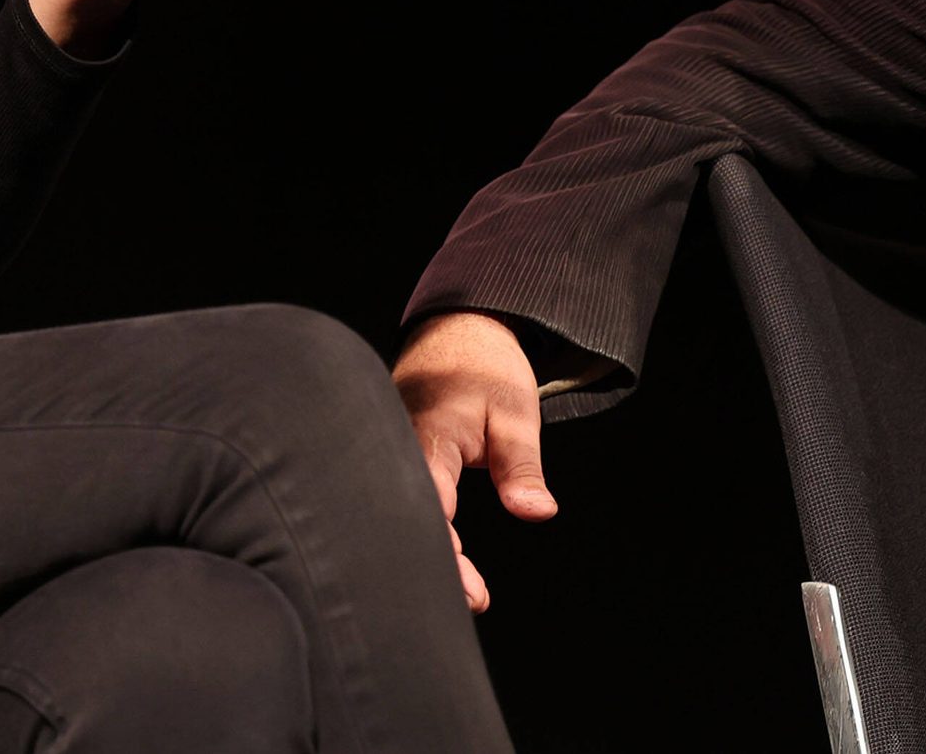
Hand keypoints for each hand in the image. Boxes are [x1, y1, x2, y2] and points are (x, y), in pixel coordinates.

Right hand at [391, 310, 557, 612]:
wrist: (457, 325)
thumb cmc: (485, 366)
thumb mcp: (515, 413)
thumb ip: (521, 466)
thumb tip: (536, 512)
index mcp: (427, 437)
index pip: (431, 507)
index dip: (447, 552)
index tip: (472, 590)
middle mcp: (398, 444)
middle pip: (406, 515)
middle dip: (436, 561)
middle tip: (474, 600)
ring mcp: (389, 446)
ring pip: (396, 505)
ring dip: (425, 544)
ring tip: (463, 586)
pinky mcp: (390, 449)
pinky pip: (396, 491)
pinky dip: (417, 523)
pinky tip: (438, 549)